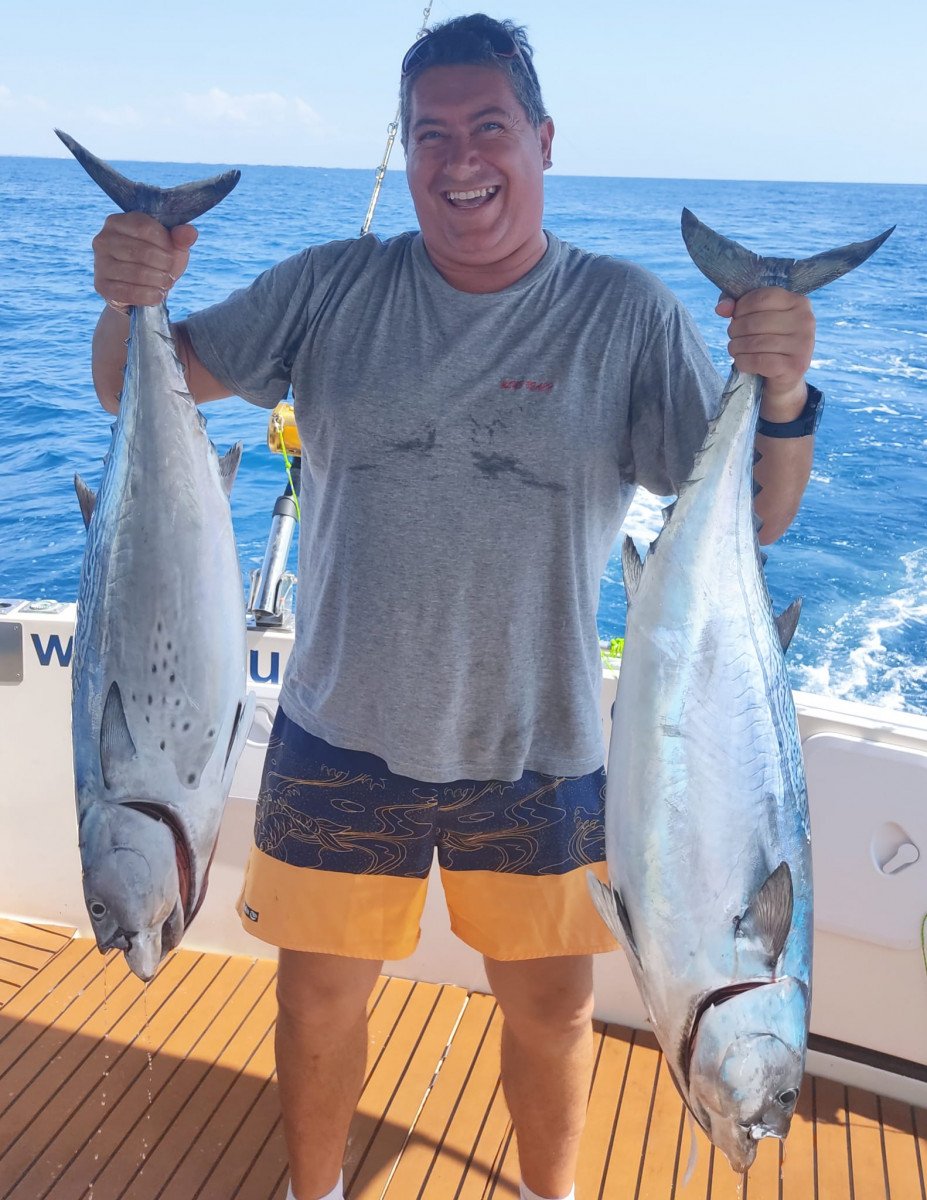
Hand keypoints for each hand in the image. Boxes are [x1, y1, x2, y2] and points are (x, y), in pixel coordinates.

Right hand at [92, 212, 197, 309]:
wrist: (142, 288)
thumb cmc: (157, 261)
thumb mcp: (171, 247)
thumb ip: (181, 237)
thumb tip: (190, 233)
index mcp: (118, 222)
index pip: (145, 227)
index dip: (165, 243)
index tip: (171, 253)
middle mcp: (103, 239)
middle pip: (141, 251)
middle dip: (163, 265)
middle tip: (170, 272)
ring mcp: (99, 262)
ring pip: (136, 273)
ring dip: (158, 281)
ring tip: (165, 283)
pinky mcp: (101, 285)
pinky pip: (128, 292)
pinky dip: (149, 296)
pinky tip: (158, 295)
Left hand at [715, 288, 814, 414]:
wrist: (784, 378)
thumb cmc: (769, 342)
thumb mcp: (756, 318)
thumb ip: (737, 306)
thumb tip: (722, 308)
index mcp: (798, 302)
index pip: (761, 298)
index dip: (740, 307)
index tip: (736, 317)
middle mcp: (805, 320)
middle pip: (755, 322)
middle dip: (735, 330)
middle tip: (733, 337)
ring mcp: (803, 344)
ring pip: (755, 342)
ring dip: (736, 347)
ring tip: (735, 349)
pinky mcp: (796, 366)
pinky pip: (759, 360)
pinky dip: (743, 362)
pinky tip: (742, 362)